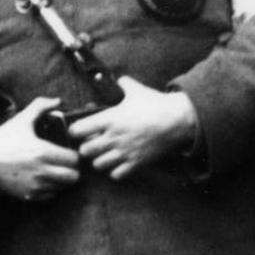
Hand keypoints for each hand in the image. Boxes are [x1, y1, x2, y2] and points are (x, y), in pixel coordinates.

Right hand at [0, 98, 82, 200]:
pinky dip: (53, 187)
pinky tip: (46, 177)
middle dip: (73, 169)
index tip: (70, 151)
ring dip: (64, 179)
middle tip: (67, 162)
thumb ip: (40, 106)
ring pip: (64, 187)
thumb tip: (58, 101)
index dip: (75, 154)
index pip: (74, 159)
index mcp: (41, 152)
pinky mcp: (29, 196)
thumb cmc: (5, 139)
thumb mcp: (21, 120)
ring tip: (58, 169)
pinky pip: (52, 195)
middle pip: (73, 177)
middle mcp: (40, 172)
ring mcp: (35, 186)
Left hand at [69, 77, 197, 180]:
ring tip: (104, 154)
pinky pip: (116, 175)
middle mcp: (114, 137)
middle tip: (92, 143)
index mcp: (110, 119)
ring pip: (98, 165)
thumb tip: (120, 79)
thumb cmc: (156, 104)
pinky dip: (114, 171)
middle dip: (86, 147)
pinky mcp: (136, 163)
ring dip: (98, 160)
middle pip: (85, 151)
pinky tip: (118, 163)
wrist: (178, 120)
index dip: (76, 130)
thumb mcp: (137, 90)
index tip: (80, 129)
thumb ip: (124, 84)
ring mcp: (125, 152)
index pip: (78, 130)